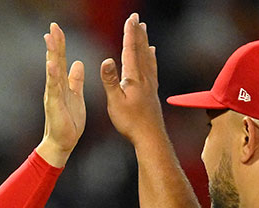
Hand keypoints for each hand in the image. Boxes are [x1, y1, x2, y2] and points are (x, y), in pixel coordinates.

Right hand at [36, 22, 85, 167]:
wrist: (63, 142)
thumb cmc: (69, 121)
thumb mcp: (76, 95)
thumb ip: (75, 80)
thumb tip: (78, 63)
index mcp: (61, 83)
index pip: (60, 59)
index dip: (60, 44)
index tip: (58, 29)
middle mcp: (55, 86)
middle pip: (55, 60)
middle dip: (54, 43)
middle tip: (53, 26)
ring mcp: (53, 95)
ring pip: (52, 71)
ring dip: (52, 54)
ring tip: (50, 39)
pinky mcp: (54, 104)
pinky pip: (54, 88)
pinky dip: (53, 76)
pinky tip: (52, 65)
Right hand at [101, 13, 165, 144]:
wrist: (150, 137)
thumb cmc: (130, 122)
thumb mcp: (115, 102)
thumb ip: (110, 81)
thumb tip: (106, 60)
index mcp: (133, 78)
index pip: (130, 51)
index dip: (130, 34)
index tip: (130, 19)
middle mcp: (144, 78)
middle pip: (141, 51)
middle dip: (137, 33)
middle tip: (137, 19)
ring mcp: (150, 85)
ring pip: (148, 58)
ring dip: (144, 42)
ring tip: (144, 31)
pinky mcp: (152, 92)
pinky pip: (152, 68)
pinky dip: (151, 58)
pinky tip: (152, 55)